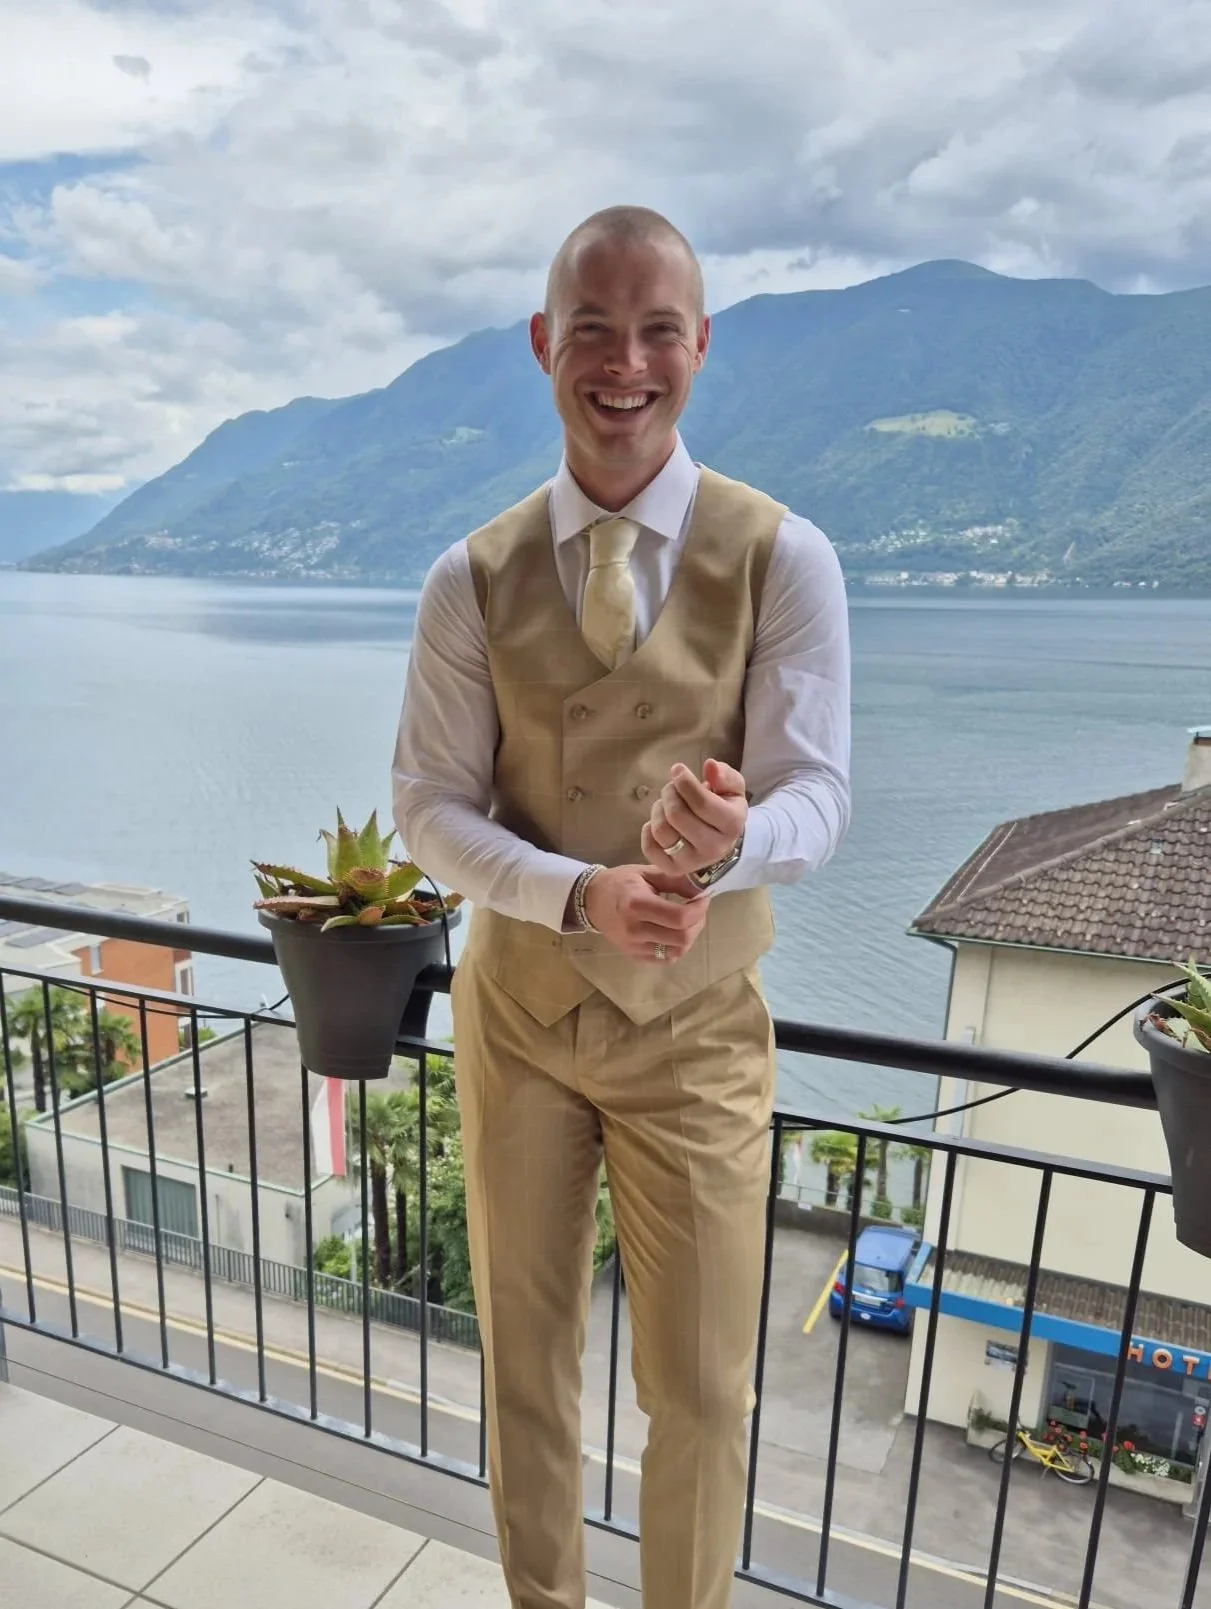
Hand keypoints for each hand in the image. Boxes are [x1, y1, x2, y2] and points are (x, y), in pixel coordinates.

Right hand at [583, 865, 708, 963]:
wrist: (592, 901)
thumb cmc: (620, 883)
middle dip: (698, 923)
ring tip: (687, 921)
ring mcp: (634, 946)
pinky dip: (676, 947)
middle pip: (682, 938)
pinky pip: (665, 959)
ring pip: (677, 951)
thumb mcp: (646, 873)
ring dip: (690, 936)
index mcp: (637, 904)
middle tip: (697, 910)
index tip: (703, 898)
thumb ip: (675, 880)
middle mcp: (635, 929)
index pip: (680, 917)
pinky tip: (673, 933)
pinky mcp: (634, 956)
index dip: (699, 909)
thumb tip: (701, 889)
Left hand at [641, 758, 746, 876]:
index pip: (701, 803)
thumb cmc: (724, 809)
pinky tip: (661, 821)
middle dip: (670, 793)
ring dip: (659, 809)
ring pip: (661, 830)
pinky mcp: (672, 869)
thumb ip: (724, 775)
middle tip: (672, 788)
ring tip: (666, 804)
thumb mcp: (732, 789)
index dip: (684, 782)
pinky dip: (649, 829)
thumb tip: (710, 766)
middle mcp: (713, 848)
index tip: (678, 770)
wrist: (720, 842)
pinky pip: (649, 847)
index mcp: (731, 825)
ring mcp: (692, 862)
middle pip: (677, 815)